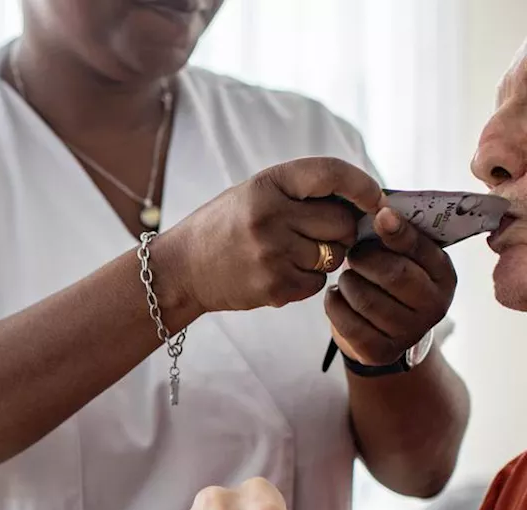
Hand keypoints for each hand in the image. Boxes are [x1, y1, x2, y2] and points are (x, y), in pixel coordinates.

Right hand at [160, 157, 383, 313]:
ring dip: (324, 257)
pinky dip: (308, 280)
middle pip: (342, 223)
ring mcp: (271, 254)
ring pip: (334, 256)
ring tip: (291, 253)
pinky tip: (280, 272)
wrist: (181, 269)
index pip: (331, 174)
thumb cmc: (225, 227)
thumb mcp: (255, 194)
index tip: (376, 198)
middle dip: (341, 230)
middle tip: (318, 234)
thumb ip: (302, 193)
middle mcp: (269, 217)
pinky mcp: (273, 287)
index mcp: (266, 185)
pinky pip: (317, 283)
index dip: (362, 185)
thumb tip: (366, 203)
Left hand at [326, 207, 456, 365]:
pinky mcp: (380, 352)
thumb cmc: (390, 283)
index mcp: (444, 276)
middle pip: (393, 274)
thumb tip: (382, 210)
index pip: (421, 250)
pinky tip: (337, 295)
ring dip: (348, 282)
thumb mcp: (403, 258)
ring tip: (348, 278)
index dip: (398, 231)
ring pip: (366, 299)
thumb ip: (396, 237)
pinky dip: (334, 303)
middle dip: (365, 259)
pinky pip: (347, 323)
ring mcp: (409, 333)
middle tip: (354, 253)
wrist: (383, 334)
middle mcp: (435, 307)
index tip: (379, 213)